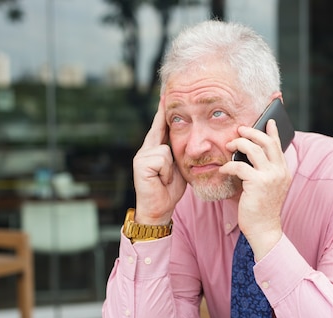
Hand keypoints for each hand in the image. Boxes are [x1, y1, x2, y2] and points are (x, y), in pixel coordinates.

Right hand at [132, 99, 186, 224]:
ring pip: (167, 149)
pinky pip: (163, 158)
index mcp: (154, 150)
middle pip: (159, 129)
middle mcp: (145, 150)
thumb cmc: (169, 190)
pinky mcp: (140, 164)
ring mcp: (141, 156)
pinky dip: (167, 171)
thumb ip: (179, 154)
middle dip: (163, 114)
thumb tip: (191, 143)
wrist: (158, 209)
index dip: (163, 112)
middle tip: (166, 93)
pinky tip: (160, 180)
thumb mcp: (179, 168)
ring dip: (171, 168)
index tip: (165, 95)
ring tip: (166, 178)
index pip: (160, 127)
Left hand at [220, 119, 291, 259]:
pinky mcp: (258, 183)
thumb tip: (250, 155)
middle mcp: (280, 171)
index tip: (269, 121)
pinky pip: (240, 167)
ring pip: (253, 149)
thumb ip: (264, 171)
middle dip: (251, 132)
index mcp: (284, 171)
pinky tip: (223, 170)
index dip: (273, 132)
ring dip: (239, 144)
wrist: (264, 229)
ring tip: (229, 145)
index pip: (279, 146)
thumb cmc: (262, 209)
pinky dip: (229, 166)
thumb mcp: (267, 187)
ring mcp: (270, 177)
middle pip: (266, 142)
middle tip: (240, 130)